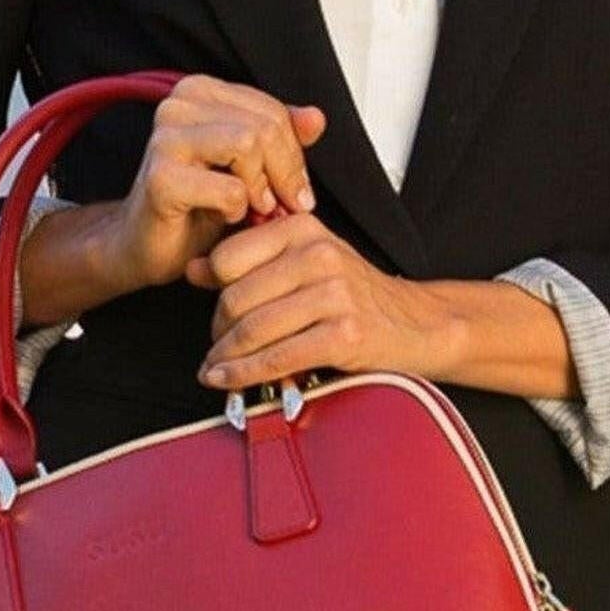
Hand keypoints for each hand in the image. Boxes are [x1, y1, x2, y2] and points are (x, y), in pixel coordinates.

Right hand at [102, 74, 328, 293]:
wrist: (149, 244)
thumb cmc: (198, 204)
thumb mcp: (250, 165)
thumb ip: (282, 138)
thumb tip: (316, 118)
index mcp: (198, 91)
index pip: (271, 110)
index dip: (293, 153)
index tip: (294, 188)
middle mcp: (177, 105)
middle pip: (264, 126)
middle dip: (284, 173)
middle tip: (282, 205)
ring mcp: (165, 140)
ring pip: (248, 145)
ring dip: (261, 188)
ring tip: (255, 210)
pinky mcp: (162, 179)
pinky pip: (230, 189)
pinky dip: (238, 210)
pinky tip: (225, 217)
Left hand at [190, 210, 458, 390]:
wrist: (417, 323)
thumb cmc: (353, 295)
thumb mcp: (302, 263)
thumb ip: (248, 262)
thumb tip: (191, 268)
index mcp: (301, 229)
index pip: (227, 259)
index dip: (210, 293)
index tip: (213, 314)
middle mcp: (318, 254)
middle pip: (235, 298)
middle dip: (217, 332)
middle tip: (216, 350)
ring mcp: (333, 293)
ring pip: (253, 330)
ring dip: (225, 359)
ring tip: (214, 371)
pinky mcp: (345, 333)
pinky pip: (277, 358)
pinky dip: (245, 375)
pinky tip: (228, 381)